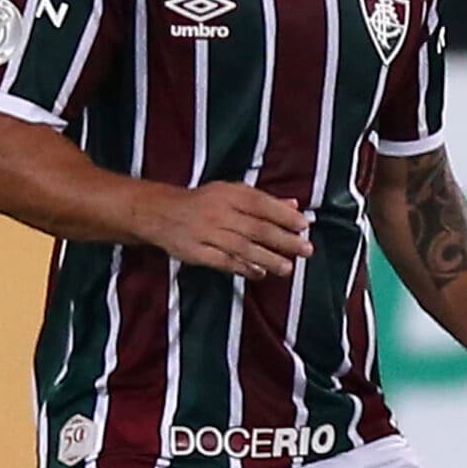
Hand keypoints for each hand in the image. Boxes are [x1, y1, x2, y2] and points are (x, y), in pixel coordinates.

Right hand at [138, 181, 313, 278]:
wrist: (160, 212)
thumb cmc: (203, 202)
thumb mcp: (230, 193)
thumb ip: (263, 200)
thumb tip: (294, 205)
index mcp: (228, 194)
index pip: (261, 203)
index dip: (284, 214)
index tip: (304, 225)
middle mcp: (218, 212)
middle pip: (256, 228)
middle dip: (284, 240)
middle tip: (306, 249)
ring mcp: (206, 233)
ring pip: (242, 247)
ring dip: (267, 259)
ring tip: (287, 268)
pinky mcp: (195, 252)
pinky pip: (223, 262)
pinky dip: (242, 268)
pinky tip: (259, 274)